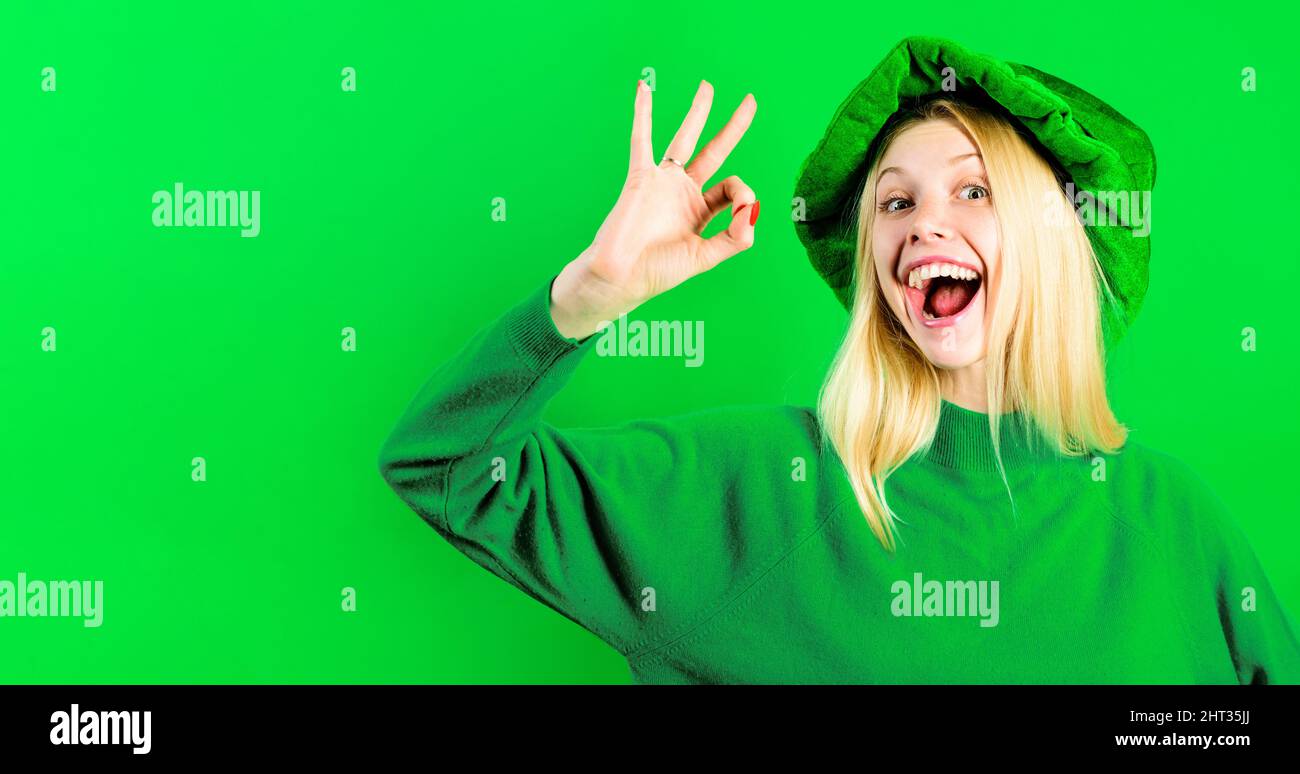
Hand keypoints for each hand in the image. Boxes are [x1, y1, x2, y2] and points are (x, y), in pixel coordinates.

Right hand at [551, 79, 758, 340]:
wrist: (620, 277)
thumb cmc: (657, 272)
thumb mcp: (705, 257)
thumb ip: (734, 237)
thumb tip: (753, 207)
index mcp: (700, 212)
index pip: (732, 189)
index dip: (743, 195)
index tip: (742, 210)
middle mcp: (683, 192)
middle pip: (715, 151)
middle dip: (732, 126)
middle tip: (749, 101)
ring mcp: (663, 182)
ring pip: (685, 138)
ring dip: (697, 112)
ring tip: (707, 86)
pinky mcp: (641, 177)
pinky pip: (642, 139)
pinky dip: (643, 113)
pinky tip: (644, 90)